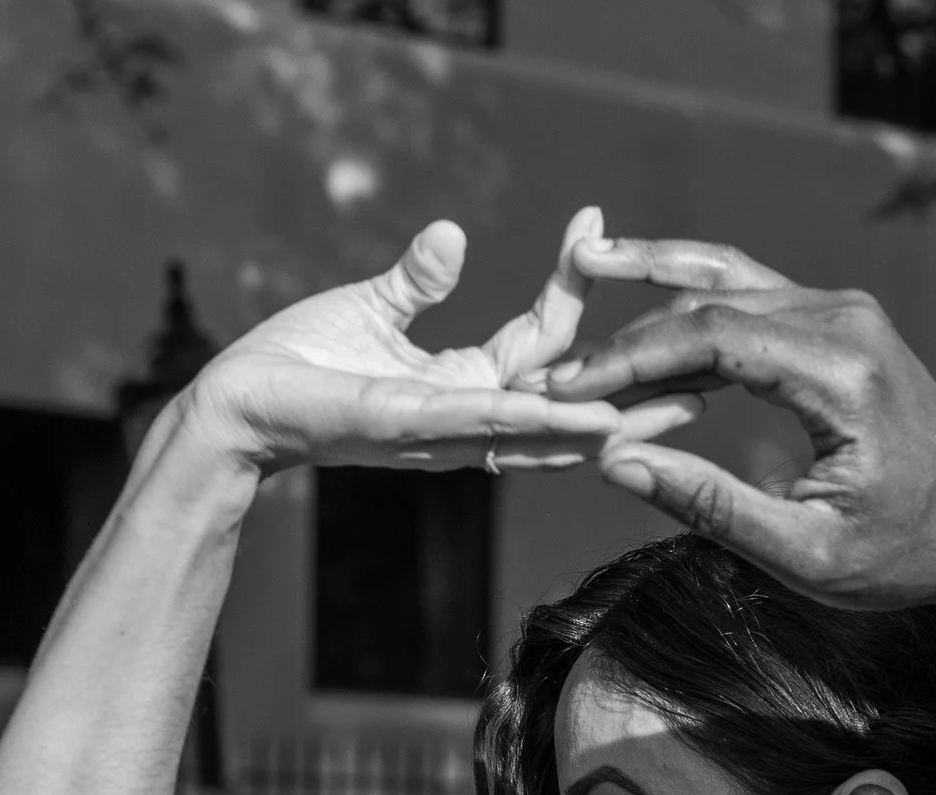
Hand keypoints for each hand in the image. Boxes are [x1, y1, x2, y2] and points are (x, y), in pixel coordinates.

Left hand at [181, 210, 698, 476]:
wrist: (233, 406)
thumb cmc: (294, 365)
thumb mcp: (373, 308)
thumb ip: (420, 278)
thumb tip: (454, 235)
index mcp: (463, 385)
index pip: (543, 340)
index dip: (573, 287)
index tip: (593, 226)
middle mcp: (468, 416)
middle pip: (570, 399)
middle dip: (636, 390)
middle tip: (702, 373)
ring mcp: (446, 428)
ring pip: (547, 424)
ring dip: (612, 415)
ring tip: (674, 402)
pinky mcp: (413, 425)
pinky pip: (492, 421)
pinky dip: (544, 415)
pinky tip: (590, 411)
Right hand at [547, 236, 935, 612]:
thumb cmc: (898, 552)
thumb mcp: (807, 554)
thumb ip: (713, 508)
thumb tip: (615, 462)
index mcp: (846, 374)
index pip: (714, 337)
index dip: (629, 360)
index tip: (565, 390)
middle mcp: (848, 322)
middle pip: (710, 306)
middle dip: (625, 340)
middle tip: (549, 374)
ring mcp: (843, 311)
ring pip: (723, 286)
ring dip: (647, 298)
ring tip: (575, 278)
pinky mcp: (833, 318)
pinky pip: (746, 293)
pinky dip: (685, 298)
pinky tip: (628, 287)